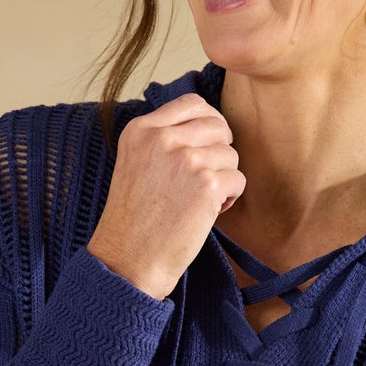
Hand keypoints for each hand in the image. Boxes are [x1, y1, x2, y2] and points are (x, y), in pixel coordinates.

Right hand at [87, 91, 244, 300]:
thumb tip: (209, 125)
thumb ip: (162, 140)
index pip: (192, 104)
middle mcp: (162, 138)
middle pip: (218, 126)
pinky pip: (238, 179)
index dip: (208, 125)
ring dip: (223, 179)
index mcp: (141, 130)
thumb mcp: (135, 165)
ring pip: (231, 154)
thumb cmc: (133, 222)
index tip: (205, 148)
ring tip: (199, 202)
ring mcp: (185, 159)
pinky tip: (206, 214)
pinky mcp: (207, 184)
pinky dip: (229, 199)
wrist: (127, 262)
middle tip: (205, 180)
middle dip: (219, 153)